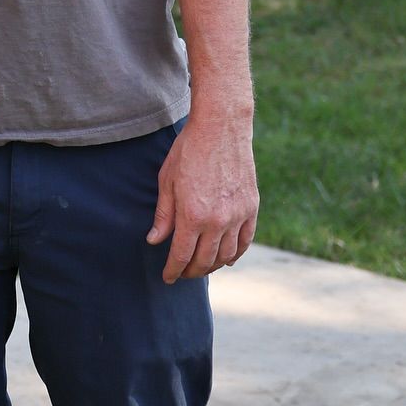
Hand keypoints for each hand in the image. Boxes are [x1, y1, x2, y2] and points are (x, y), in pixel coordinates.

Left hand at [146, 115, 257, 283]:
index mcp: (192, 215)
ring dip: (212, 266)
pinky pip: (245, 241)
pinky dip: (235, 254)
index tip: (167, 277)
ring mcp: (237, 215)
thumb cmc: (188, 151)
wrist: (221, 128)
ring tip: (201, 266)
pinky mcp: (251, 208)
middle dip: (191, 271)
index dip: (173, 270)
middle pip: (204, 260)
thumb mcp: (167, 180)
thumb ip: (164, 214)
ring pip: (226, 255)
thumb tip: (154, 240)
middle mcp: (217, 220)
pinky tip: (226, 258)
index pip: (181, 255)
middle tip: (182, 273)